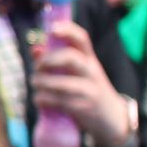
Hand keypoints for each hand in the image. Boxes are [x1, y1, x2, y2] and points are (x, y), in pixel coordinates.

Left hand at [28, 20, 134, 146]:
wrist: (111, 118)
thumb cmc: (87, 90)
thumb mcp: (78, 73)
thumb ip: (57, 61)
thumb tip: (35, 49)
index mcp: (90, 60)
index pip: (82, 39)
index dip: (68, 30)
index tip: (52, 29)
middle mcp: (91, 72)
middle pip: (70, 58)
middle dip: (47, 60)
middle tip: (38, 67)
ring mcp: (89, 91)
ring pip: (60, 83)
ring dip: (41, 83)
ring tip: (35, 84)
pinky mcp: (83, 108)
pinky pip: (57, 101)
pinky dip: (42, 99)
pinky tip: (39, 100)